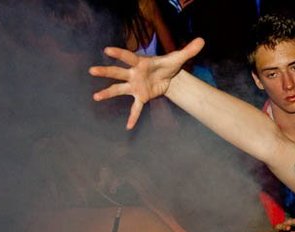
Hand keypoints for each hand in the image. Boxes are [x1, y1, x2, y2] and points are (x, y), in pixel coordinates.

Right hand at [89, 38, 204, 128]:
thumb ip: (189, 50)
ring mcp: (135, 86)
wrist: (169, 78)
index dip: (119, 54)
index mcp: (141, 62)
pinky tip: (129, 127)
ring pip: (119, 89)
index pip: (128, 57)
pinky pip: (136, 108)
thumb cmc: (169, 66)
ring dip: (108, 93)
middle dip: (106, 71)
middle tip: (92, 70)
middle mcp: (134, 74)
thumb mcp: (179, 58)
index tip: (106, 50)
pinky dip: (133, 117)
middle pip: (118, 72)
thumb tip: (202, 40)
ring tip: (95, 97)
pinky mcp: (141, 97)